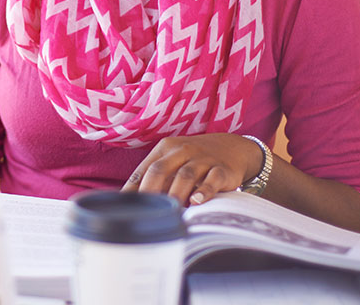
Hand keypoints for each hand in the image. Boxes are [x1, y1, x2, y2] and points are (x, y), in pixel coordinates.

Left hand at [120, 133, 261, 206]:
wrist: (233, 148)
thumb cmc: (194, 160)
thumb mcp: (173, 161)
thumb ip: (155, 177)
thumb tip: (130, 200)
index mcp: (166, 149)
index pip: (145, 168)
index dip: (134, 187)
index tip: (126, 207)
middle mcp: (182, 151)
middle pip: (161, 169)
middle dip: (150, 190)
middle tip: (145, 211)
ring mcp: (203, 159)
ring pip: (185, 175)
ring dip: (175, 193)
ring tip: (169, 211)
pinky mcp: (222, 170)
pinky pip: (212, 180)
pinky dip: (204, 191)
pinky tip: (196, 202)